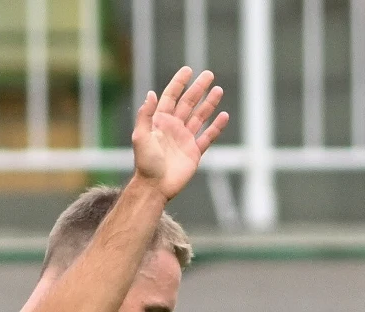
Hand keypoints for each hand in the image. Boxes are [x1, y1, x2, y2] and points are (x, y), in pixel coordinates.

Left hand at [131, 67, 228, 200]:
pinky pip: (207, 137)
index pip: (170, 97)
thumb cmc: (145, 163)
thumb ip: (145, 115)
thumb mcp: (140, 137)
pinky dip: (216, 127)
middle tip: (209, 74)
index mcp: (160, 122)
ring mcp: (185, 139)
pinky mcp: (194, 152)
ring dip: (209, 103)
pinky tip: (224, 116)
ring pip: (199, 117)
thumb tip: (152, 93)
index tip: (188, 70)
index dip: (178, 83)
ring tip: (219, 90)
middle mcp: (173, 128)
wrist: (155, 187)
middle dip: (198, 88)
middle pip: (188, 103)